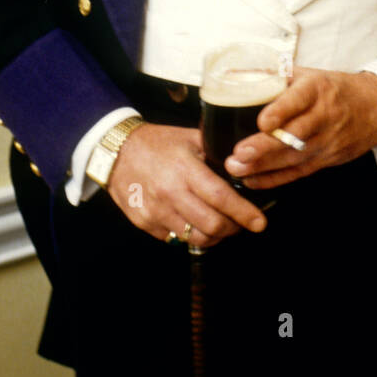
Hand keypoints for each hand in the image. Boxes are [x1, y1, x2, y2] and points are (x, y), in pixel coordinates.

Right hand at [106, 123, 267, 246]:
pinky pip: (175, 238)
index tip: (260, 222)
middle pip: (211, 225)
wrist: (116, 151)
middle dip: (233, 228)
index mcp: (185, 170)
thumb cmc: (157, 142)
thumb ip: (217, 151)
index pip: (221, 198)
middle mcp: (170, 193)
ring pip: (195, 238)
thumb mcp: (190, 138)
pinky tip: (192, 220)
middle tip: (240, 223)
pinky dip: (188, 233)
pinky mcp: (144, 223)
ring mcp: (155, 212)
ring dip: (213, 236)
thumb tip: (247, 163)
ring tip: (219, 225)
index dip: (244, 213)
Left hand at [225, 69, 376, 189]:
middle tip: (239, 153)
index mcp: (317, 88)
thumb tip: (234, 73)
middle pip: (295, 135)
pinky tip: (253, 180)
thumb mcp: (309, 73)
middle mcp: (324, 115)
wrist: (376, 107)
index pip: (299, 100)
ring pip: (295, 157)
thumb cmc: (334, 88)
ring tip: (237, 169)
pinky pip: (299, 172)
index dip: (281, 111)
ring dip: (263, 166)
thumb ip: (275, 75)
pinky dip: (275, 179)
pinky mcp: (328, 159)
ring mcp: (328, 140)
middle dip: (265, 146)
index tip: (262, 121)